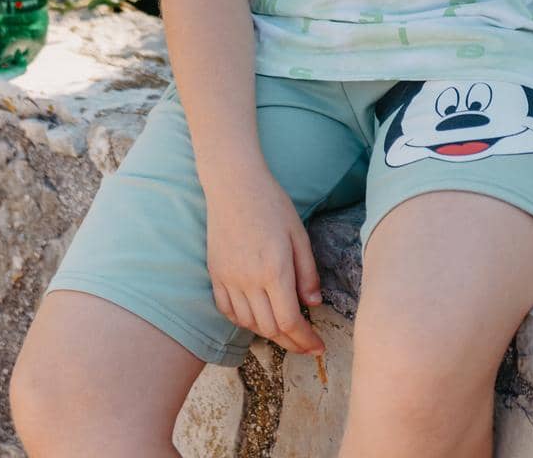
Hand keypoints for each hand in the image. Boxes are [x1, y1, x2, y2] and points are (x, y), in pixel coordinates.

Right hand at [205, 167, 325, 354]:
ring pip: (248, 324)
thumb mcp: (299, 235)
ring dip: (268, 333)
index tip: (318, 346)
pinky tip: (256, 318)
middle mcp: (249, 280)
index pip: (290, 321)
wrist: (234, 185)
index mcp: (274, 270)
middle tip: (306, 344)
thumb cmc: (272, 204)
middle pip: (269, 328)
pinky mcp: (215, 275)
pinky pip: (228, 311)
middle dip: (291, 341)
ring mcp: (228, 279)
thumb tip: (314, 304)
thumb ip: (307, 273)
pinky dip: (243, 321)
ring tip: (285, 330)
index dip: (305, 340)